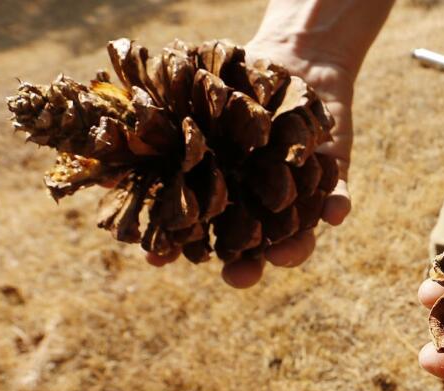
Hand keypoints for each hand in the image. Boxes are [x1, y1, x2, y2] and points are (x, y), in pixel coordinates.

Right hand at [148, 41, 356, 287]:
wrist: (291, 60)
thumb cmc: (234, 86)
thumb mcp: (195, 107)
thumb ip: (161, 135)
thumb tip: (107, 160)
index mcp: (223, 195)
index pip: (198, 231)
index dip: (179, 247)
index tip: (158, 259)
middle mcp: (260, 206)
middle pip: (251, 248)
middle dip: (245, 267)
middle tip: (237, 277)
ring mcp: (297, 197)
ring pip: (298, 234)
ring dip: (294, 248)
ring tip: (287, 253)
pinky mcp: (332, 178)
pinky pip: (337, 198)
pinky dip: (336, 206)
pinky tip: (335, 213)